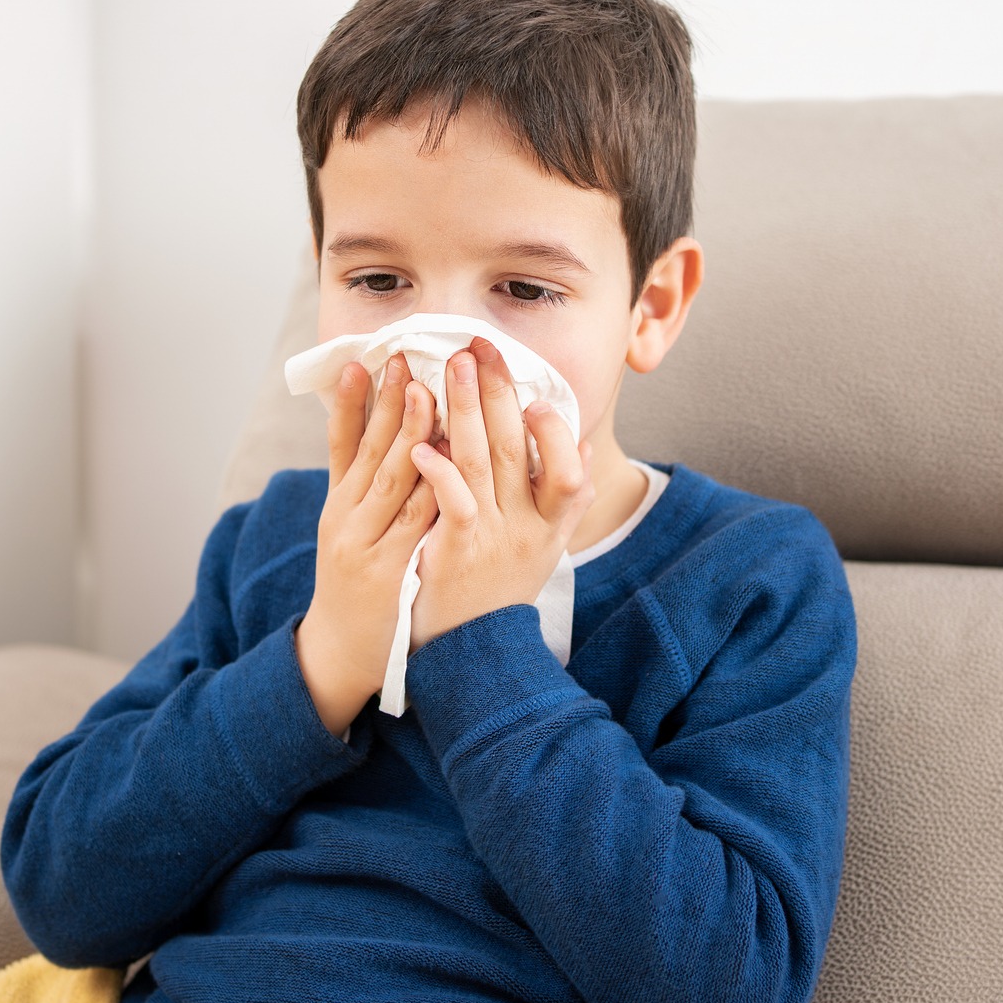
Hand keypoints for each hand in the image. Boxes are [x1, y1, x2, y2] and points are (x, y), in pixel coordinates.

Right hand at [295, 354, 438, 733]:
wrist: (339, 652)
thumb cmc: (353, 583)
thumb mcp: (348, 526)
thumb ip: (362, 480)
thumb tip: (381, 427)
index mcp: (338, 504)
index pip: (344, 442)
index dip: (356, 400)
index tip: (369, 360)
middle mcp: (345, 519)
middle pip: (367, 451)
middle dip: (387, 402)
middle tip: (405, 360)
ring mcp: (366, 545)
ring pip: (391, 480)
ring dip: (409, 435)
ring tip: (426, 394)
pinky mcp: (390, 571)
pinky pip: (416, 523)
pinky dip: (431, 488)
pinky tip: (447, 461)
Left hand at [407, 338, 592, 647]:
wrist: (470, 656)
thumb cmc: (499, 590)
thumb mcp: (543, 549)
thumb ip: (562, 500)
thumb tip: (581, 446)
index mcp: (551, 526)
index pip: (569, 473)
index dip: (556, 434)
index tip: (538, 398)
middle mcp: (526, 530)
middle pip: (516, 450)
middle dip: (498, 392)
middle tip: (480, 345)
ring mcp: (491, 541)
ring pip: (481, 463)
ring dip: (463, 410)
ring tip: (451, 367)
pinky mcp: (453, 555)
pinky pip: (452, 505)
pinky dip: (439, 472)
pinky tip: (422, 443)